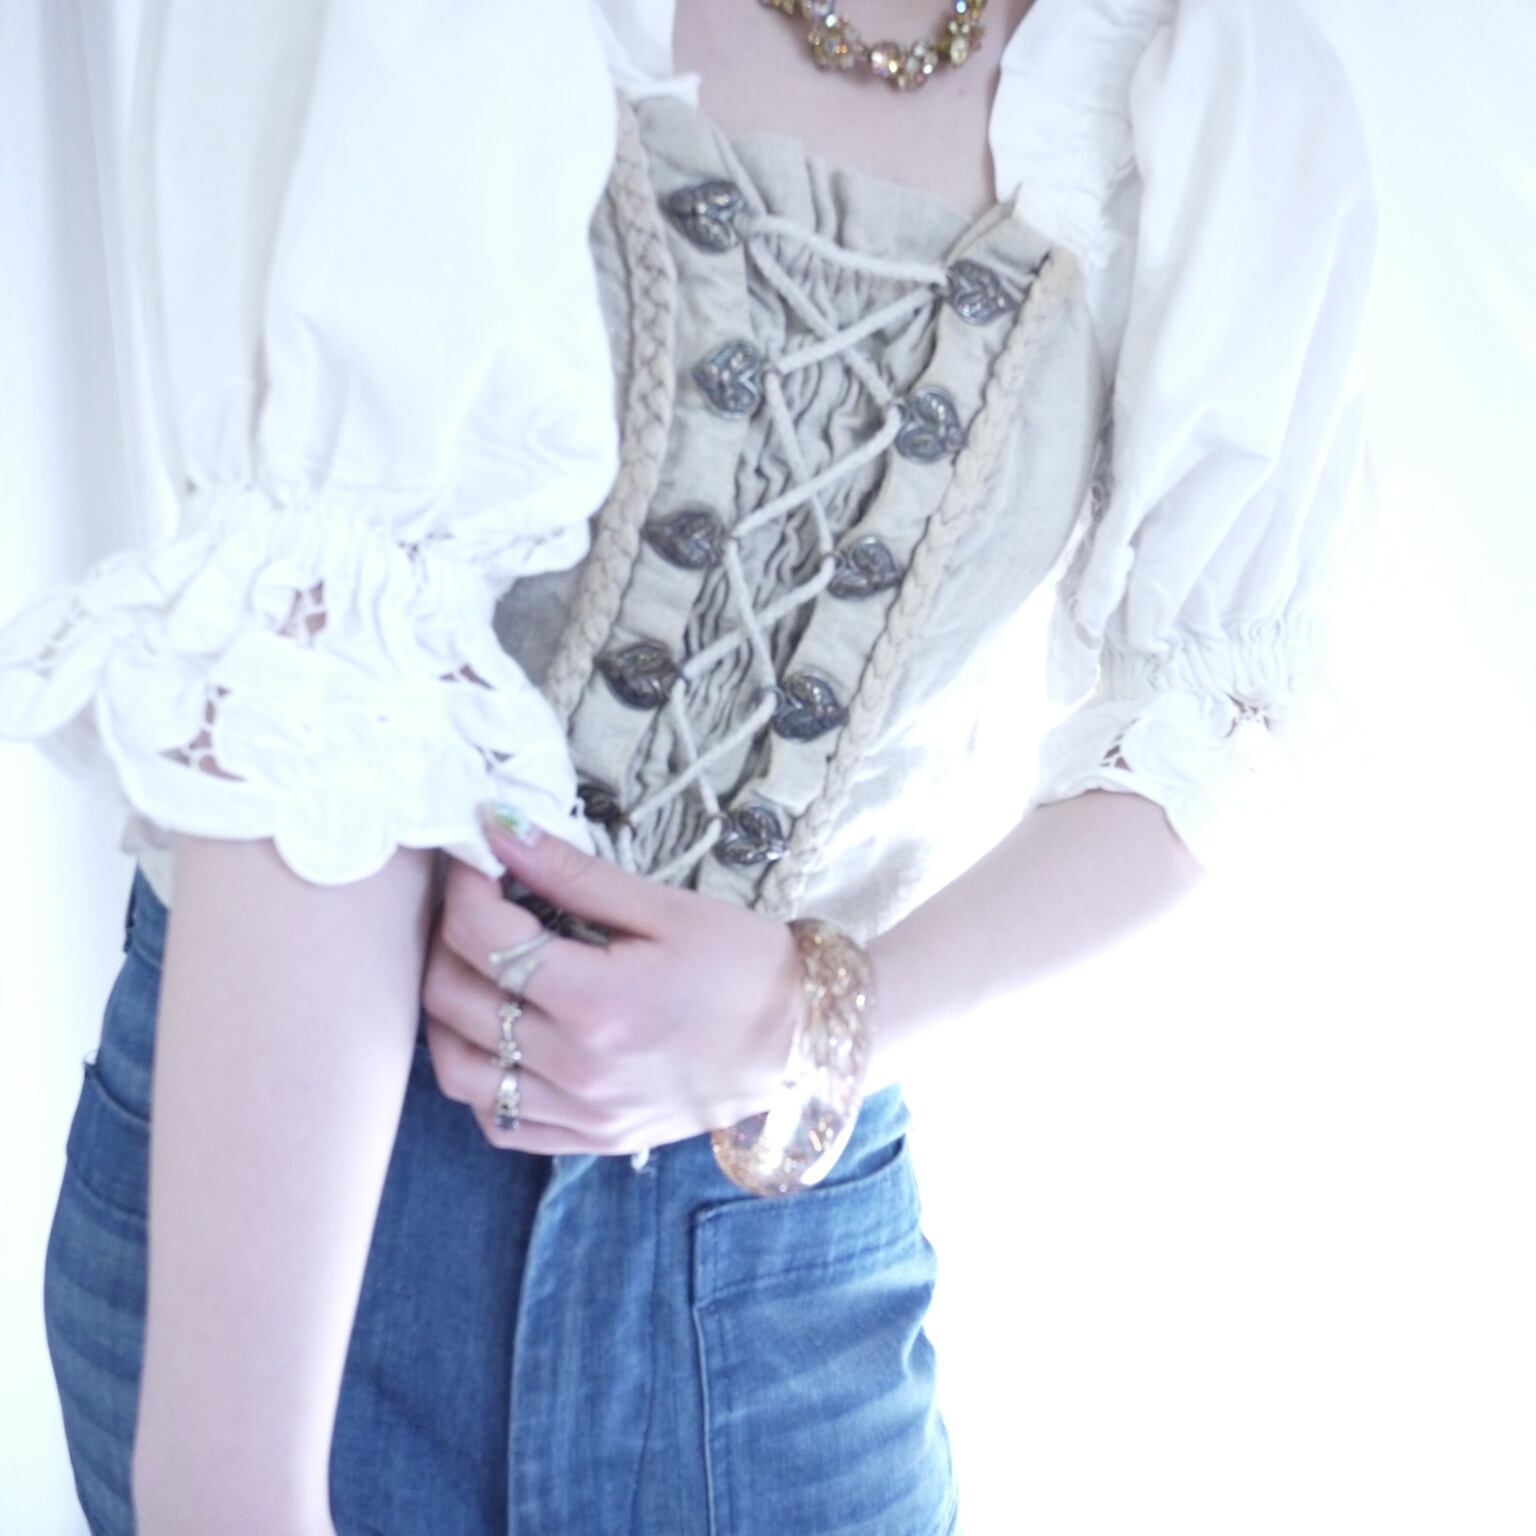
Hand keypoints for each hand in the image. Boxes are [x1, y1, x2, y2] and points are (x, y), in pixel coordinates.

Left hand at [420, 803, 803, 1154]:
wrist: (805, 1041)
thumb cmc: (745, 964)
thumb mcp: (665, 908)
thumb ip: (575, 874)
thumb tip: (499, 829)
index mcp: (597, 1003)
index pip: (483, 937)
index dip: (465, 885)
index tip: (478, 856)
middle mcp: (577, 1068)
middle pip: (453, 999)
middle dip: (447, 936)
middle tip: (475, 902)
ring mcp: (581, 1114)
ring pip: (456, 1069)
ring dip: (447, 1011)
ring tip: (476, 968)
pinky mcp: (591, 1141)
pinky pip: (495, 1122)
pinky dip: (478, 1077)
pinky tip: (499, 1037)